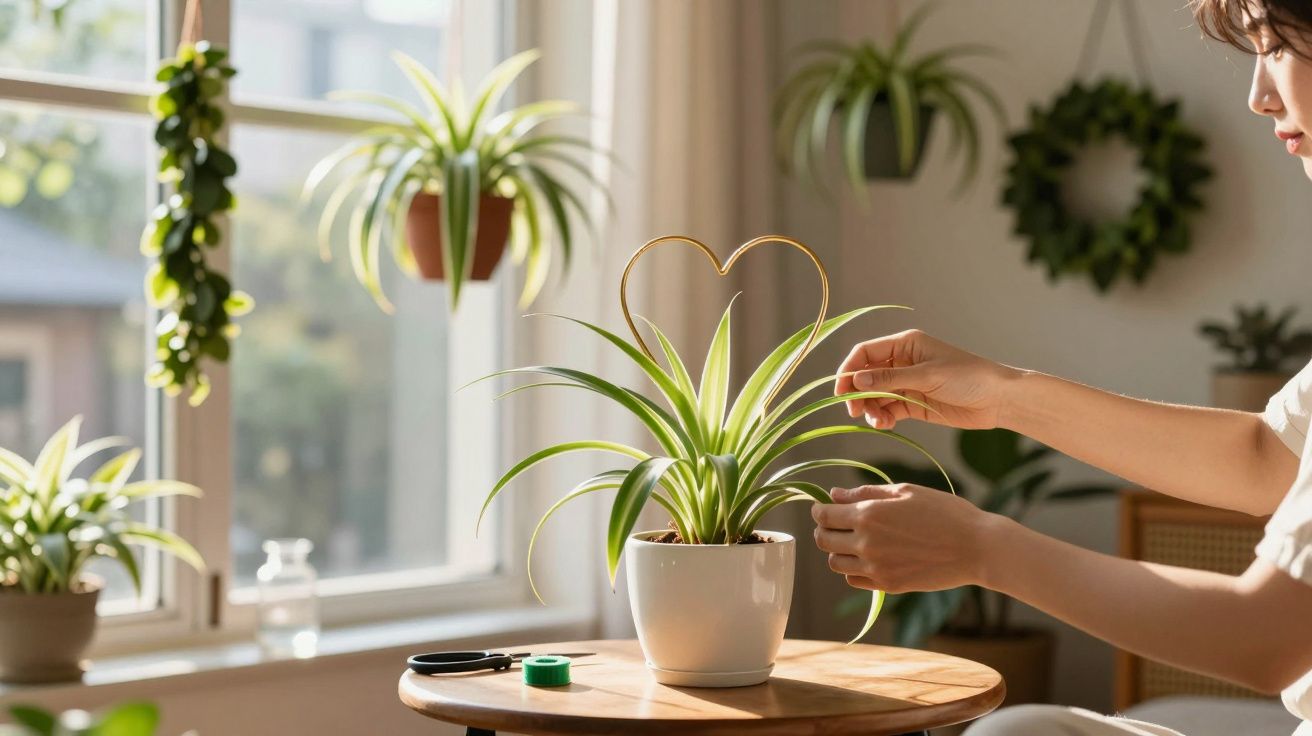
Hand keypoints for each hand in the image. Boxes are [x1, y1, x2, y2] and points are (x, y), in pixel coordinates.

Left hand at [811, 484, 1000, 592]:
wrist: (976, 548)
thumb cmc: (945, 512)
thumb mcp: (905, 491)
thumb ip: (866, 493)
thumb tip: (834, 493)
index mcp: (869, 515)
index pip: (824, 515)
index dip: (819, 510)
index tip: (823, 508)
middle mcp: (866, 543)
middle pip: (823, 540)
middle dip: (824, 530)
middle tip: (836, 523)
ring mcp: (876, 568)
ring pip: (835, 563)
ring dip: (837, 550)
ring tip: (854, 541)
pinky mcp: (888, 586)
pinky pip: (854, 579)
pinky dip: (853, 569)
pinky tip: (869, 558)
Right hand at [835, 329, 1020, 429]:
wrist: (998, 400)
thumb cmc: (968, 377)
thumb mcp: (927, 376)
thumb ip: (891, 379)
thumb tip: (857, 380)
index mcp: (905, 345)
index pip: (865, 353)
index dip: (849, 370)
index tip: (840, 390)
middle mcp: (902, 362)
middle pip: (866, 376)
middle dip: (857, 392)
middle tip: (854, 410)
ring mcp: (907, 384)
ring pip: (875, 395)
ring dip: (870, 408)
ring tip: (876, 421)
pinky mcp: (914, 404)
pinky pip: (888, 410)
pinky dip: (882, 417)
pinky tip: (885, 425)